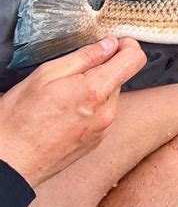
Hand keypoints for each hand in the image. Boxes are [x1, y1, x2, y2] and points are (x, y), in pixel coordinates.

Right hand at [0, 37, 145, 187]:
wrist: (10, 163)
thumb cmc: (20, 118)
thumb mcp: (46, 75)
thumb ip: (84, 57)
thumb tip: (110, 44)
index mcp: (96, 91)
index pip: (134, 59)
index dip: (127, 45)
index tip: (113, 43)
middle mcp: (107, 111)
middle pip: (121, 76)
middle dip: (103, 68)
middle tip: (72, 73)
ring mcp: (104, 127)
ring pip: (111, 93)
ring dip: (95, 87)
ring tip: (64, 95)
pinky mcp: (98, 139)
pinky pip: (103, 111)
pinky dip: (91, 105)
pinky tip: (66, 111)